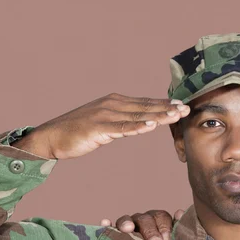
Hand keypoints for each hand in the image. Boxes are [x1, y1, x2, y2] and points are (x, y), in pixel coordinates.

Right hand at [14, 93, 189, 158]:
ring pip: (138, 116)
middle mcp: (112, 104)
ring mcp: (105, 115)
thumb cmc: (78, 132)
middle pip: (145, 107)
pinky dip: (137, 127)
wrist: (51, 137)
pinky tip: (151, 126)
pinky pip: (122, 128)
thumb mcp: (105, 124)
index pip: (145, 103)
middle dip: (167, 109)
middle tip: (187, 109)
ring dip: (158, 116)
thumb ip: (123, 122)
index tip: (182, 105)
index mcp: (115, 102)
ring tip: (176, 116)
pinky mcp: (98, 127)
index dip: (164, 105)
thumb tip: (142, 123)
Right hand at [100, 209, 183, 239]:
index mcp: (157, 221)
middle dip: (150, 231)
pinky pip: (107, 229)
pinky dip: (106, 226)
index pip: (161, 217)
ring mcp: (126, 227)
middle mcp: (142, 221)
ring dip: (126, 223)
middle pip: (145, 219)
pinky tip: (105, 223)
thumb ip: (178, 233)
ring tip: (127, 229)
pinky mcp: (112, 236)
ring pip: (125, 220)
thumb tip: (180, 213)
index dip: (164, 227)